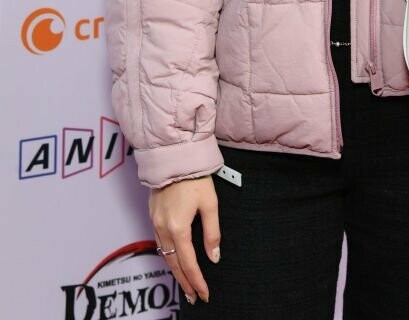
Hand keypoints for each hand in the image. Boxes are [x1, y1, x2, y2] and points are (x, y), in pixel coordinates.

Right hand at [149, 175, 220, 304]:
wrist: (173, 155)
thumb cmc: (194, 176)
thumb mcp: (210, 203)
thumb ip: (212, 233)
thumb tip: (213, 257)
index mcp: (178, 227)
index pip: (188, 263)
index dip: (197, 280)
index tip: (203, 293)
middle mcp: (163, 227)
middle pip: (173, 264)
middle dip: (184, 282)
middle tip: (193, 296)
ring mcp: (155, 221)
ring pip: (164, 254)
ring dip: (175, 270)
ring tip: (185, 283)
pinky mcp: (152, 214)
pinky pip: (158, 242)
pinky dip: (167, 255)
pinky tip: (173, 258)